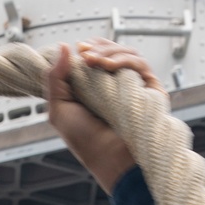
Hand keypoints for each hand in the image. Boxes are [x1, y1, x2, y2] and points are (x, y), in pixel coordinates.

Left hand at [46, 39, 166, 194]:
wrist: (110, 158)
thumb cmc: (84, 140)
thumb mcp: (59, 109)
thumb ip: (55, 78)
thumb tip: (65, 46)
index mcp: (93, 89)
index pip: (95, 57)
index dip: (89, 49)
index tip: (78, 48)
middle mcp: (114, 86)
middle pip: (112, 51)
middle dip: (98, 47)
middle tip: (85, 51)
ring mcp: (133, 86)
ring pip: (127, 54)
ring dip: (109, 52)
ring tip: (94, 60)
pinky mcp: (150, 89)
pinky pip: (139, 65)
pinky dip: (123, 60)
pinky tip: (107, 66)